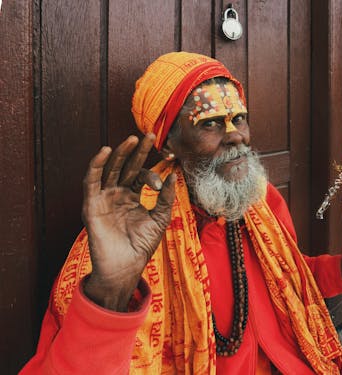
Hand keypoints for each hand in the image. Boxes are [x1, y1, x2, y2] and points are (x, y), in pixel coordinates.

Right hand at [82, 133, 175, 310]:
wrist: (127, 266)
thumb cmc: (142, 245)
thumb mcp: (159, 218)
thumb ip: (165, 197)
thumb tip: (173, 175)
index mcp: (132, 197)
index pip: (140, 176)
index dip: (151, 173)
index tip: (161, 179)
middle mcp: (117, 194)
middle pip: (124, 166)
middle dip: (135, 151)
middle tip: (148, 135)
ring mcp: (103, 198)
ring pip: (109, 170)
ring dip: (118, 153)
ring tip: (131, 139)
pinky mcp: (92, 204)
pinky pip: (91, 181)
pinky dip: (96, 165)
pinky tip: (105, 151)